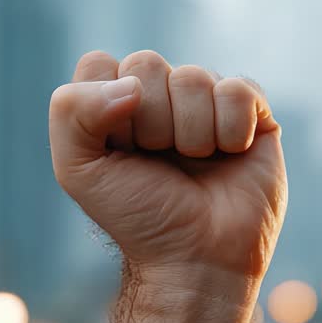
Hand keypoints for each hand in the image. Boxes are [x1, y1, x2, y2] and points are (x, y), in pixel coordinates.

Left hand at [49, 50, 286, 285]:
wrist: (197, 259)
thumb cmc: (138, 217)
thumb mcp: (78, 171)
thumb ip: (70, 112)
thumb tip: (132, 84)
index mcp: (114, 104)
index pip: (100, 64)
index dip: (105, 108)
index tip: (119, 152)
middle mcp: (160, 96)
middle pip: (147, 64)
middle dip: (150, 122)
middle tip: (159, 162)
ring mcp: (205, 103)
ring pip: (194, 76)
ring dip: (192, 134)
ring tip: (196, 165)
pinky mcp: (251, 113)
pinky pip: (240, 90)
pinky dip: (232, 130)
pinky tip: (230, 156)